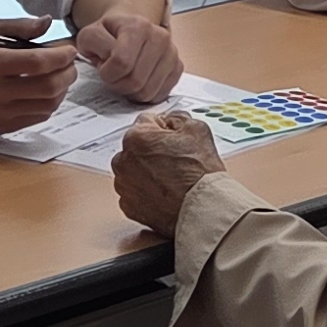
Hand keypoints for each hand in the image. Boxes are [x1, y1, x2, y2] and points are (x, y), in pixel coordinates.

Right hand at [0, 24, 77, 133]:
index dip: (61, 56)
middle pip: (47, 87)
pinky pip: (34, 119)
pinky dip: (47, 105)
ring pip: (46, 106)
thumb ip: (18, 26)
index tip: (69, 50)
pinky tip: (45, 93)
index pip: (37, 62)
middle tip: (70, 64)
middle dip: (68, 73)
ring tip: (60, 77)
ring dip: (61, 90)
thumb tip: (47, 22)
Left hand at [74, 8, 183, 100]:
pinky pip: (160, 95)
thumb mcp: (91, 34)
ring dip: (131, 91)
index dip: (106, 73)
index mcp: (137, 26)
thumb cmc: (111, 34)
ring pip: (148, 92)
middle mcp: (160, 37)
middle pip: (136, 81)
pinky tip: (139, 80)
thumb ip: (91, 44)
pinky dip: (145, 94)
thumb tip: (106, 59)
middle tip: (113, 75)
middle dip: (118, 84)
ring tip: (125, 76)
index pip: (121, 63)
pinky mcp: (178, 67)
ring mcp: (171, 52)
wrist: (131, 27)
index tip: (103, 67)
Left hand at [111, 109, 227, 234]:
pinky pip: (134, 192)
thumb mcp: (196, 129)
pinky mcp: (128, 206)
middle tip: (175, 160)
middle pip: (137, 147)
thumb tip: (170, 120)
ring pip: (133, 171)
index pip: (147, 122)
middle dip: (152, 150)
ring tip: (171, 179)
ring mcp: (124, 186)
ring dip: (147, 172)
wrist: (203, 209)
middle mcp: (123, 161)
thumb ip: (177, 118)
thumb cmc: (200, 174)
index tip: (174, 139)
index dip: (165, 129)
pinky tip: (164, 193)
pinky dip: (146, 192)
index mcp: (136, 137)